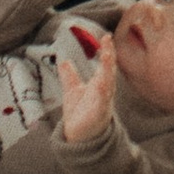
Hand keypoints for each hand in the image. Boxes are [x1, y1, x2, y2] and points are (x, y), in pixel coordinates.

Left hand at [55, 17, 118, 146]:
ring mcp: (103, 102)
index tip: (106, 36)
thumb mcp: (72, 91)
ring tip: (107, 56)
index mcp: (99, 84)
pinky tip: (102, 85)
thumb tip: (63, 61)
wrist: (79, 137)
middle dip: (109, 56)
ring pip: (108, 84)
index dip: (107, 50)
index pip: (105, 64)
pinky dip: (103, 94)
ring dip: (108, 70)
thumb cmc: (80, 114)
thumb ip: (69, 76)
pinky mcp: (98, 114)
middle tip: (108, 41)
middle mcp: (104, 91)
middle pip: (109, 71)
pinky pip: (102, 103)